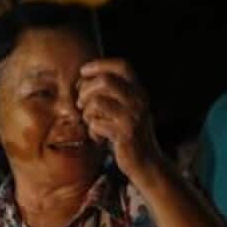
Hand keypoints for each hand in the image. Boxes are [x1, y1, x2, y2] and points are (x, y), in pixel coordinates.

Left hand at [77, 59, 167, 183]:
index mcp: (139, 91)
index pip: (122, 65)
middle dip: (85, 90)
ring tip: (91, 122)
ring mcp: (133, 116)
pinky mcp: (125, 133)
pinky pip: (96, 123)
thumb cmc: (128, 135)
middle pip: (104, 80)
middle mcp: (139, 100)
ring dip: (87, 112)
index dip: (100, 64)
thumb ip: (111, 95)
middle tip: (81, 104)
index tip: (83, 72)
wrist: (146, 163)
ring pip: (97, 101)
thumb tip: (82, 81)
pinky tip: (99, 138)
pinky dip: (92, 131)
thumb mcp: (125, 110)